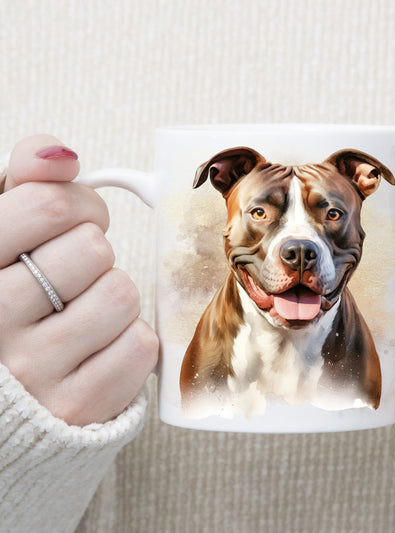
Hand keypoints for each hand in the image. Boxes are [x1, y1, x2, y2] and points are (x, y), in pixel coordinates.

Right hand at [0, 134, 157, 425]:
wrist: (10, 395)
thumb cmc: (10, 302)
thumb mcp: (0, 238)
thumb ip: (24, 185)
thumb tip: (62, 155)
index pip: (48, 206)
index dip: (78, 204)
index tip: (73, 220)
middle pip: (92, 249)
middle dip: (93, 253)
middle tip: (74, 273)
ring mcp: (34, 372)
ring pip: (121, 293)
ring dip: (111, 296)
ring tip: (81, 313)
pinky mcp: (78, 406)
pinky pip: (140, 344)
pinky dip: (129, 340)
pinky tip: (96, 348)